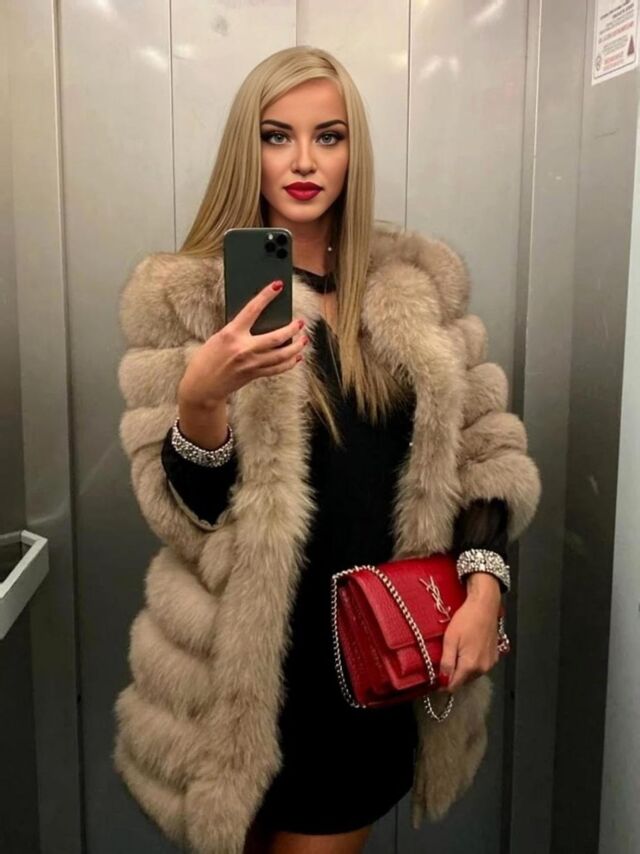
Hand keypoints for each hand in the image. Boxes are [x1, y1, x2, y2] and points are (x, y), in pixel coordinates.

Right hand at [178, 279, 308, 408]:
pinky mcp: (254, 375)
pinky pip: (278, 368)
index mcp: (231, 334)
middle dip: (292, 328)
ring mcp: (251, 364)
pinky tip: (297, 356)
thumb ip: (238, 330)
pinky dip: (290, 362)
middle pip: (276, 337)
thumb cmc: (206, 359)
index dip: (266, 296)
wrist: (202, 386)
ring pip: (282, 355)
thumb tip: (259, 321)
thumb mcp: (219, 338)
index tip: (277, 285)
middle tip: (300, 322)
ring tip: (304, 339)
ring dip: (297, 346)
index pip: (252, 310)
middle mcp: (244, 349)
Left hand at [436, 575, 501, 692]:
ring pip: (472, 675)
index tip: (435, 679)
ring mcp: (490, 663)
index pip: (454, 686)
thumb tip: (443, 681)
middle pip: (463, 681)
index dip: (443, 685)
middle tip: (444, 661)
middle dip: (453, 676)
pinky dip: (472, 664)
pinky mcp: (495, 657)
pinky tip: (468, 651)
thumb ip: (447, 663)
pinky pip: (480, 667)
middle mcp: (483, 668)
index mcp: (470, 665)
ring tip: (456, 654)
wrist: (484, 606)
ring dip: (463, 670)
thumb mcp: (450, 640)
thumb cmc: (466, 620)